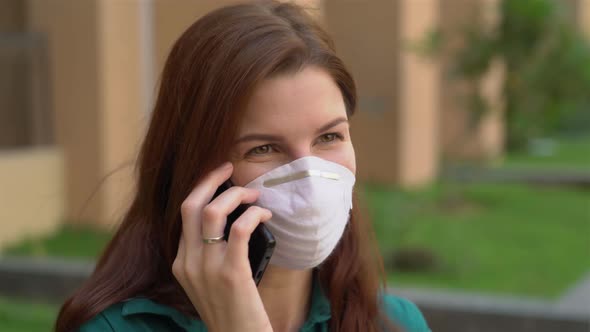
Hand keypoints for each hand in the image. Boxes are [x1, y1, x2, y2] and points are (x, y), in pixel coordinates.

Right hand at [172, 162, 272, 331]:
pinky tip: (265, 214)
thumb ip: (212, 254)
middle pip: (190, 205)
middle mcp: (188, 262)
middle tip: (230, 168)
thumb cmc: (233, 310)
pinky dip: (254, 214)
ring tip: (254, 194)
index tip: (221, 177)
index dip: (203, 189)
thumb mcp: (210, 282)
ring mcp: (207, 269)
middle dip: (211, 178)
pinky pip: (239, 229)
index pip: (185, 213)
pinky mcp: (231, 273)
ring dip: (236, 194)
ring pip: (213, 211)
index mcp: (181, 262)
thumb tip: (234, 218)